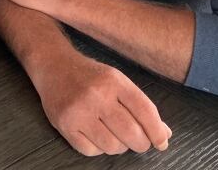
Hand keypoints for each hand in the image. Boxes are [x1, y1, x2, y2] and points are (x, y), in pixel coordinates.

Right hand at [32, 48, 170, 155]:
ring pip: (112, 146)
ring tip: (113, 134)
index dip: (157, 131)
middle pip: (131, 133)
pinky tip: (95, 135)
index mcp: (114, 81)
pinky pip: (90, 151)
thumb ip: (140, 105)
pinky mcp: (64, 124)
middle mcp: (96, 95)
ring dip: (118, 146)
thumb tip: (164, 133)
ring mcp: (78, 111)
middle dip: (141, 143)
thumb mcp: (117, 81)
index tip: (161, 142)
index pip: (145, 111)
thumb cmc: (90, 76)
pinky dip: (98, 148)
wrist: (53, 65)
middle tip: (139, 142)